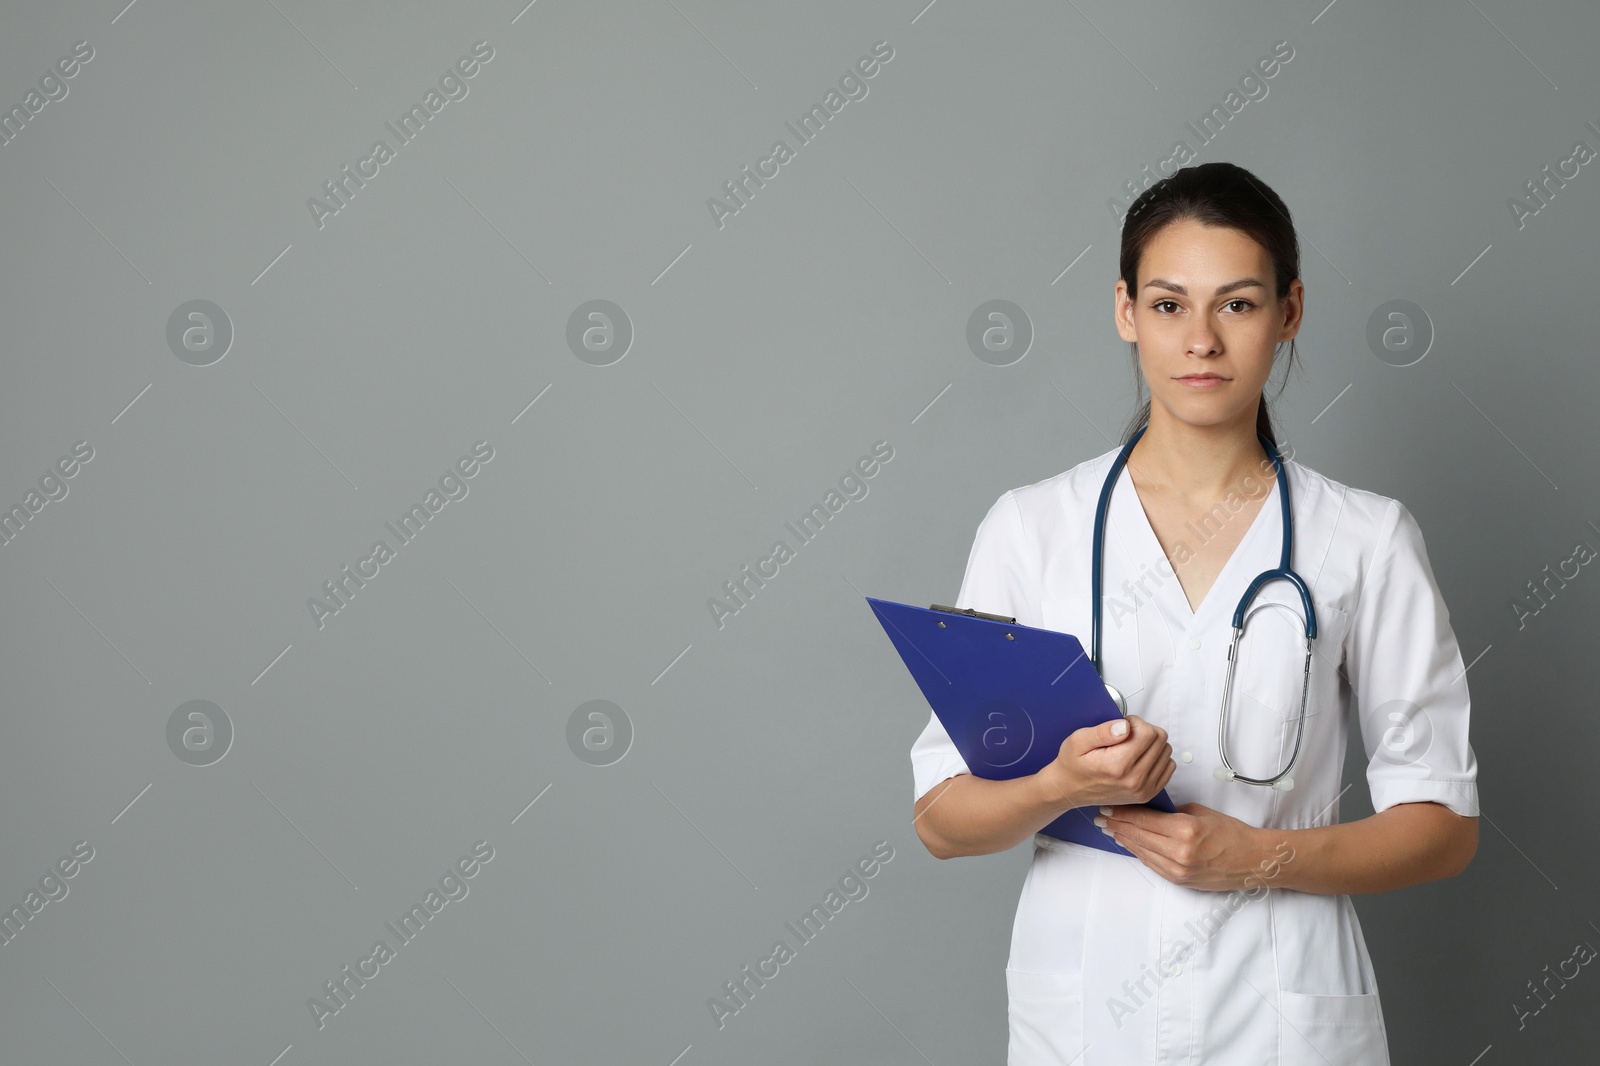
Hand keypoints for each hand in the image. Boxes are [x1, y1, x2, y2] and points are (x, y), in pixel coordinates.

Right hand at [1038, 714, 1174, 810]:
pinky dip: (1157, 758)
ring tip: (1130, 747)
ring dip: (1151, 744)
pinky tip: (1140, 758)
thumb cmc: (1072, 765)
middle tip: (1125, 736)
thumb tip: (1125, 726)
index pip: (1148, 732)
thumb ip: (1102, 731)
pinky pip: (1168, 767)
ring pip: (1166, 751)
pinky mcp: (1148, 794)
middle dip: (1144, 731)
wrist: (1069, 790)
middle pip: (1160, 740)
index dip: (1135, 722)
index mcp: (1118, 765)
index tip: (1121, 727)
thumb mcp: (1077, 740)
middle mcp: (1134, 779)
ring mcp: (1143, 789)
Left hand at [1095, 802, 1292, 891]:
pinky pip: (1152, 864)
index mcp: (1185, 830)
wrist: (1252, 861)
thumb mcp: (1200, 812)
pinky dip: (1138, 852)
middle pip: (1138, 836)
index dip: (1122, 813)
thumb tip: (1150, 808)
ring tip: (1109, 830)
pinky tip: (1129, 844)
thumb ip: (1173, 811)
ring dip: (1123, 840)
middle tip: (1101, 818)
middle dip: (1117, 826)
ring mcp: (1178, 869)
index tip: (1108, 807)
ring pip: (1141, 851)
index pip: (1144, 819)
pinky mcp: (1179, 880)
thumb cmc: (1231, 833)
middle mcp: (1179, 852)